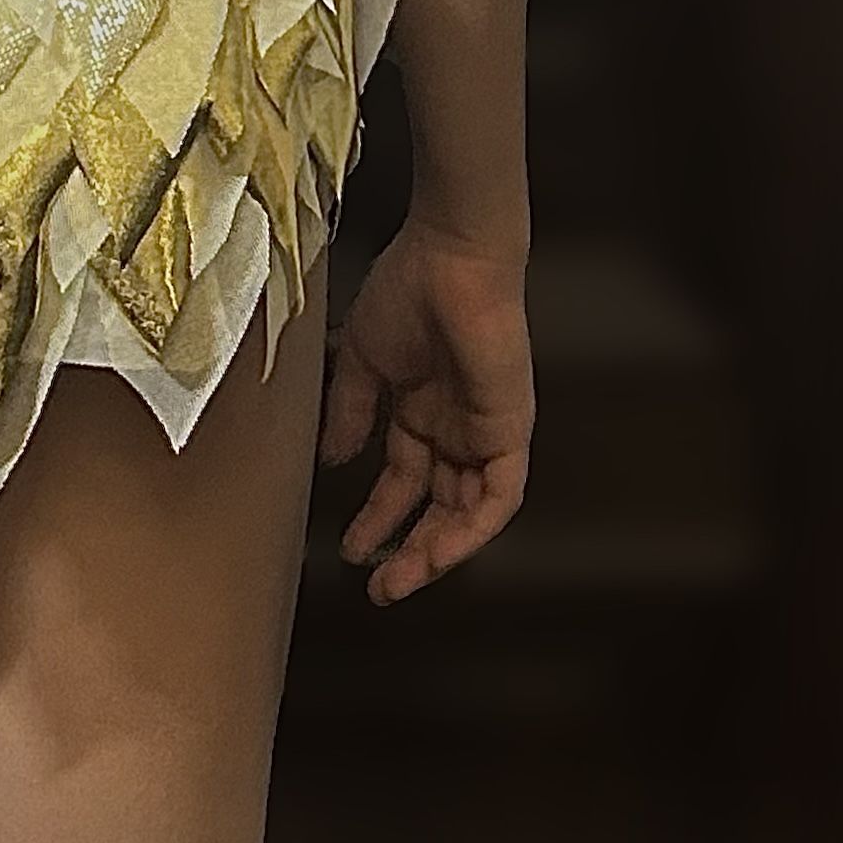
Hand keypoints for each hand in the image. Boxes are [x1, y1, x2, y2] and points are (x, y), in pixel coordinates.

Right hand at [319, 218, 532, 604]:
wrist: (452, 259)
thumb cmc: (406, 292)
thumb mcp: (363, 358)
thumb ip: (350, 411)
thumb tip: (334, 461)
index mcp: (419, 408)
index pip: (402, 479)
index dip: (378, 516)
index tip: (348, 549)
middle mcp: (454, 428)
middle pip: (435, 505)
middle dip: (406, 546)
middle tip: (375, 583)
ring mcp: (484, 432)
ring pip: (466, 511)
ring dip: (436, 549)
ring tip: (400, 579)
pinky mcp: (509, 431)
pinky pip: (498, 497)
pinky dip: (472, 529)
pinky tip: (441, 552)